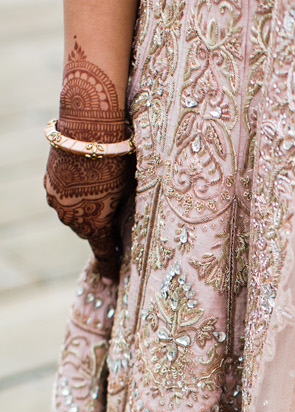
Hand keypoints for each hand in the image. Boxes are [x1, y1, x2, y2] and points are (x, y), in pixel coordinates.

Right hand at [43, 118, 133, 279]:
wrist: (89, 130)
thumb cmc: (120, 161)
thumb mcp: (129, 190)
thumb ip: (122, 211)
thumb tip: (122, 223)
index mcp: (95, 224)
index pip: (103, 252)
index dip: (110, 266)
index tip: (114, 281)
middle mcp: (71, 217)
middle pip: (87, 232)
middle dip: (100, 231)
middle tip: (113, 223)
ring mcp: (57, 201)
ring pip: (73, 215)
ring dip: (84, 211)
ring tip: (100, 194)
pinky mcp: (49, 184)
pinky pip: (63, 199)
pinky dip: (74, 197)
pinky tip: (86, 183)